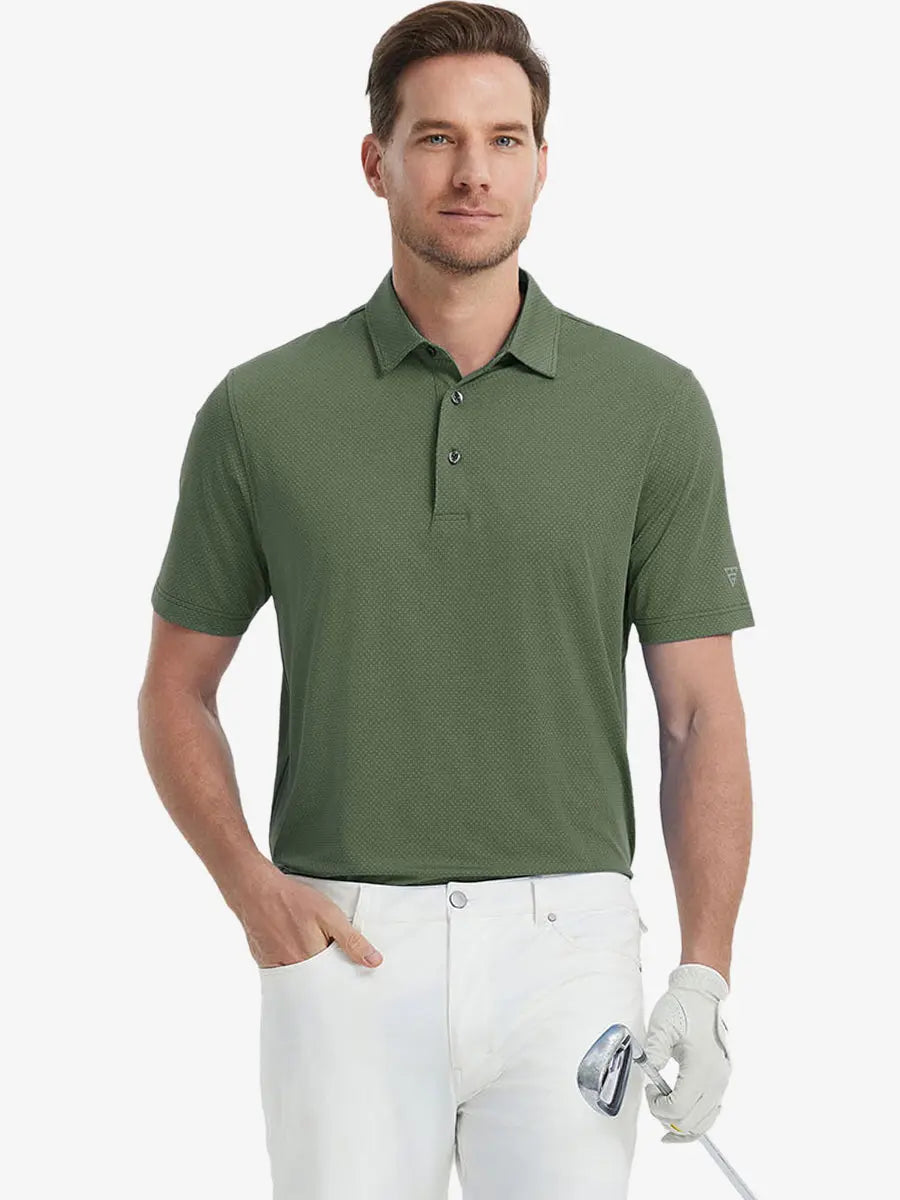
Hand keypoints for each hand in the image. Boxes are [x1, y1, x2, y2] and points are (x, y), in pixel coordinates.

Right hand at [226, 864, 383, 968]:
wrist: (255, 890)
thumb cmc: (292, 900)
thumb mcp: (329, 915)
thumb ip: (351, 940)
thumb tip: (374, 961)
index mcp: (311, 961)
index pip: (333, 982)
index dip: (343, 979)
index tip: (353, 978)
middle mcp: (292, 969)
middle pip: (316, 984)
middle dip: (327, 979)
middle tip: (333, 966)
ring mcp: (276, 967)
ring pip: (299, 979)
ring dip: (309, 974)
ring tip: (314, 957)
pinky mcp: (264, 962)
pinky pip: (283, 973)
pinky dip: (292, 967)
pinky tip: (295, 952)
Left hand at [642, 963, 730, 1142]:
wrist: (702, 995)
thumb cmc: (683, 1007)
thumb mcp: (662, 1024)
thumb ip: (655, 1050)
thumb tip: (650, 1071)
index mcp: (702, 1068)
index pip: (679, 1107)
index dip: (658, 1106)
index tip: (649, 1089)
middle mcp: (716, 1080)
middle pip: (691, 1122)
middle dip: (666, 1118)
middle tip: (653, 1099)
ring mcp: (721, 1082)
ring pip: (704, 1124)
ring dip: (681, 1127)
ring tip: (663, 1115)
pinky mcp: (720, 1081)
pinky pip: (710, 1113)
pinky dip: (695, 1121)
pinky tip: (680, 1119)